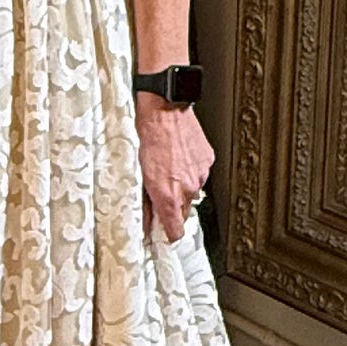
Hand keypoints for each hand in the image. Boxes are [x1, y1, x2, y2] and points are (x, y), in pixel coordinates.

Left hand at [136, 98, 213, 243]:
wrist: (164, 110)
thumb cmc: (148, 137)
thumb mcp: (139, 173)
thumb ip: (146, 200)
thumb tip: (147, 219)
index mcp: (167, 194)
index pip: (175, 230)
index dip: (170, 233)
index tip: (166, 234)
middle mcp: (186, 188)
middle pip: (183, 210)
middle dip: (174, 205)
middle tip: (162, 190)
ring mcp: (199, 174)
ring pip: (192, 190)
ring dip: (182, 185)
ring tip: (169, 167)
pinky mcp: (207, 161)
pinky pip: (200, 173)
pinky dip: (191, 170)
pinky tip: (179, 157)